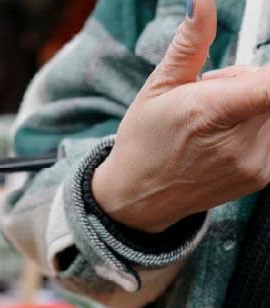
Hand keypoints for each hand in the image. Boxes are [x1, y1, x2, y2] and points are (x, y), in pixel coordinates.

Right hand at [92, 0, 269, 232]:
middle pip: (267, 86)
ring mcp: (252, 163)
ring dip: (253, 106)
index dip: (266, 76)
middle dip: (249, 82)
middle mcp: (237, 143)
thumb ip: (190, 44)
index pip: (269, 85)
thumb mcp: (156, 89)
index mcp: (208, 113)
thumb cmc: (143, 144)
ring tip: (215, 124)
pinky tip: (222, 142)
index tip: (259, 74)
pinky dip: (255, 129)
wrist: (137, 201)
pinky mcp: (261, 176)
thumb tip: (202, 3)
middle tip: (215, 96)